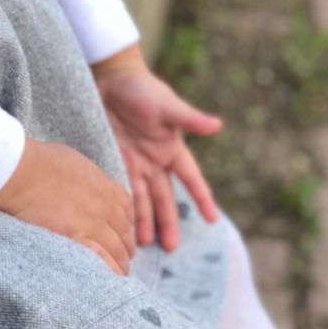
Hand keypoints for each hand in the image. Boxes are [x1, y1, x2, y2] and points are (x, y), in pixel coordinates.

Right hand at [0, 136, 135, 274]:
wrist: (24, 171)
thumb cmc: (43, 161)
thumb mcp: (75, 162)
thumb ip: (88, 178)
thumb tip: (85, 182)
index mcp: (107, 187)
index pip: (127, 209)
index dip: (126, 223)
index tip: (123, 232)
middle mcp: (106, 207)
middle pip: (125, 233)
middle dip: (127, 246)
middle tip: (125, 256)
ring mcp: (94, 224)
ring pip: (117, 250)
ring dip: (121, 263)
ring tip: (120, 273)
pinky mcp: (77, 239)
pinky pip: (101, 259)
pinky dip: (108, 269)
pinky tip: (108, 277)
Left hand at [92, 45, 221, 252]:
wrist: (110, 78)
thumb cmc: (142, 88)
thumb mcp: (167, 104)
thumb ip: (189, 118)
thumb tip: (218, 125)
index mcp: (172, 148)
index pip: (191, 179)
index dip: (201, 198)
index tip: (212, 221)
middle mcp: (155, 160)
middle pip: (165, 197)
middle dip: (168, 222)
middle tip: (171, 250)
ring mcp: (134, 162)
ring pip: (142, 198)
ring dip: (144, 220)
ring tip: (143, 246)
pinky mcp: (113, 159)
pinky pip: (120, 187)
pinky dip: (121, 204)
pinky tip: (120, 222)